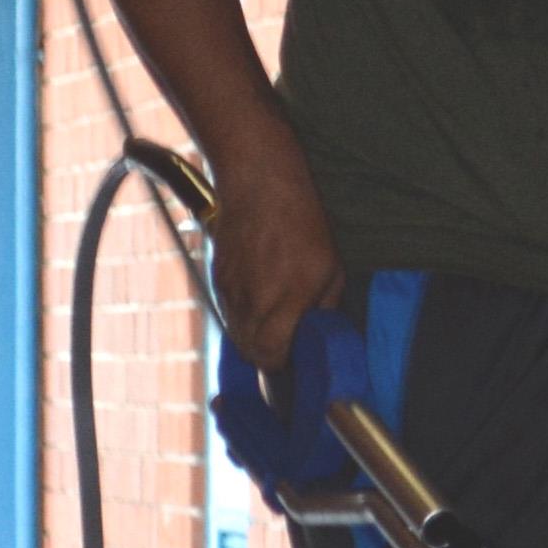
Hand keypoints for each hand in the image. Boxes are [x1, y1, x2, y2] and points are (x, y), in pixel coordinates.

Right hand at [208, 139, 345, 369]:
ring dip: (254, 335)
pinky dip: (242, 313)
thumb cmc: (300, 222)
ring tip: (274, 318)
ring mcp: (230, 292)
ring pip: (237, 333)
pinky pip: (228, 310)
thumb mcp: (330, 267)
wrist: (258, 184)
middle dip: (268, 354)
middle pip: (251, 353)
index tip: (295, 357)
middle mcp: (252, 303)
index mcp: (284, 303)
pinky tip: (258, 295)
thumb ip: (324, 308)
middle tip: (286, 342)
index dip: (285, 364)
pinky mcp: (217, 279)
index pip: (273, 358)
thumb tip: (318, 334)